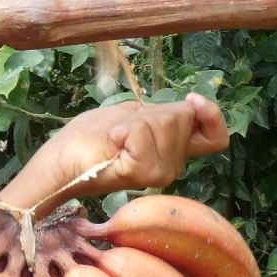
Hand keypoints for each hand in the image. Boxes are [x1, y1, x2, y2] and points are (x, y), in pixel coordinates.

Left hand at [5, 95, 229, 212]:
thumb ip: (163, 113)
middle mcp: (172, 167)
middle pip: (182, 116)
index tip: (192, 101)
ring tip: (115, 139)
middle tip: (121, 130)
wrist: (60, 160)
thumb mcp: (133, 116)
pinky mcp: (142, 174)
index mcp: (172, 153)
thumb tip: (192, 105)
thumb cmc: (90, 137)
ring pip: (163, 121)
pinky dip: (123, 129)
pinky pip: (142, 132)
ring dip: (133, 120)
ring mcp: (160, 174)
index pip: (216, 138)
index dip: (212, 115)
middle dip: (149, 111)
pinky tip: (111, 144)